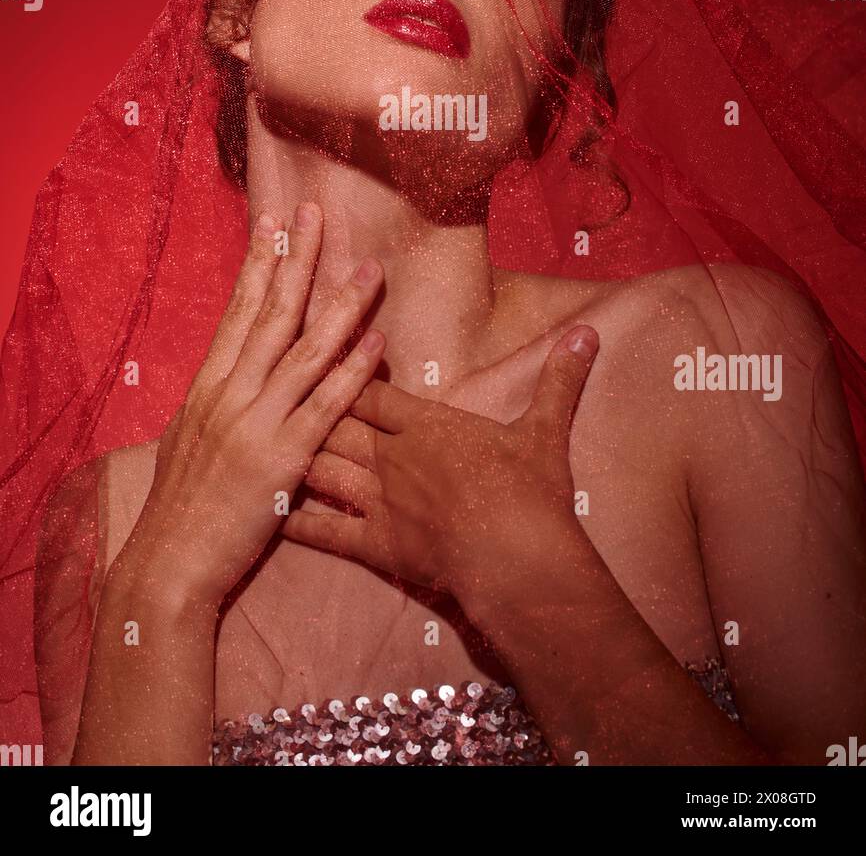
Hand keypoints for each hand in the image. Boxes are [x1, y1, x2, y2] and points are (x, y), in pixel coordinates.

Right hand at [111, 202, 386, 608]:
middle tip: (317, 211)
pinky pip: (327, 405)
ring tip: (370, 268)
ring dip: (342, 304)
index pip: (238, 310)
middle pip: (272, 312)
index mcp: (206, 386)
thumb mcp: (188, 439)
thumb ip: (217, 402)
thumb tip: (233, 373)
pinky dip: (354, 369)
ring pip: (307, 350)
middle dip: (297, 258)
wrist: (168, 565)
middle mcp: (230, 394)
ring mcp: (256, 424)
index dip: (260, 262)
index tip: (275, 220)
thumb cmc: (179, 507)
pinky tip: (378, 340)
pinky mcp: (283, 459)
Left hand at [281, 323, 598, 601]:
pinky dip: (292, 517)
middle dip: (300, 400)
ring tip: (253, 436)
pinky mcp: (374, 545)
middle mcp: (393, 456)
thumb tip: (588, 334)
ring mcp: (378, 500)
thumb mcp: (547, 431)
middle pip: (331, 418)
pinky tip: (264, 507)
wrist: (519, 563)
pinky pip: (323, 530)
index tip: (314, 346)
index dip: (340, 366)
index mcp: (427, 424)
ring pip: (319, 465)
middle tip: (266, 382)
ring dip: (287, 450)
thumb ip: (559, 379)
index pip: (370, 389)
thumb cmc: (532, 496)